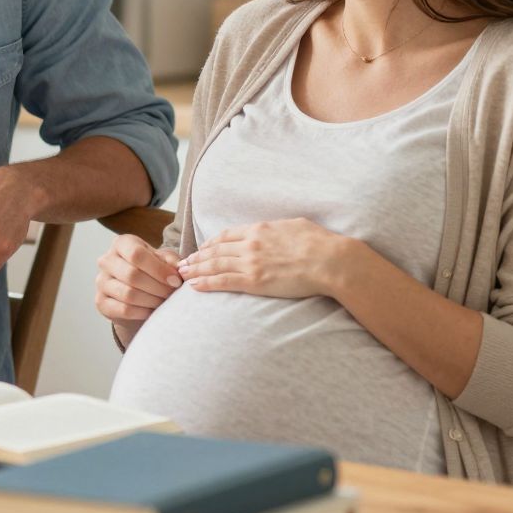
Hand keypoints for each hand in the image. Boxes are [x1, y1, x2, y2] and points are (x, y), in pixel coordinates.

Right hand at [94, 233, 181, 329]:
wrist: (136, 291)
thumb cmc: (151, 270)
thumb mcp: (163, 260)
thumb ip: (171, 261)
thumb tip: (178, 269)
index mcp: (121, 244)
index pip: (136, 254)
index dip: (159, 269)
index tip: (176, 281)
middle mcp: (106, 260)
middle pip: (132, 275)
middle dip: (158, 287)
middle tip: (172, 294)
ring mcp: (101, 282)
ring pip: (128, 294)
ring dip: (151, 300)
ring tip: (164, 302)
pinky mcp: (101, 302)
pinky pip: (124, 309)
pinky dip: (142, 312)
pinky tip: (152, 310)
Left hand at [176, 218, 353, 298]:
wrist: (330, 260)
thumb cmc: (319, 243)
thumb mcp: (294, 226)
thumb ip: (277, 229)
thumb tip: (275, 231)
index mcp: (260, 229)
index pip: (226, 235)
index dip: (210, 243)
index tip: (201, 248)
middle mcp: (250, 244)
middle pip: (215, 250)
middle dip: (197, 257)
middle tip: (183, 263)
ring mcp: (251, 262)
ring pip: (214, 265)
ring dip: (195, 269)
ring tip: (182, 274)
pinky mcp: (255, 281)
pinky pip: (223, 281)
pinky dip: (206, 283)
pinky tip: (194, 286)